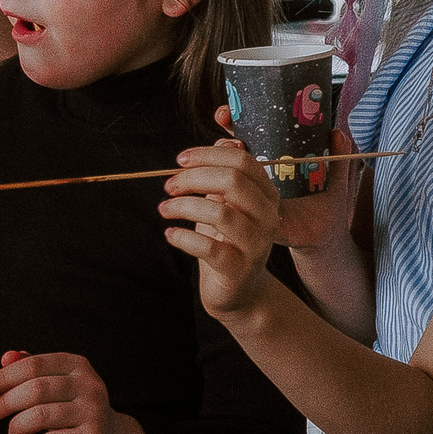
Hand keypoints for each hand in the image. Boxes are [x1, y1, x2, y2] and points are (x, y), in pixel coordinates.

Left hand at [0, 351, 149, 433]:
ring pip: (41, 415)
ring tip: (13, 431)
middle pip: (36, 389)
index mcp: (77, 365)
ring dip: (18, 425)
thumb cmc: (74, 410)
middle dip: (7, 401)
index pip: (33, 365)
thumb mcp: (56, 384)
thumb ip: (30, 369)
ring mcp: (94, 412)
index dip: (3, 377)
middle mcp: (89, 385)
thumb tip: (6, 357)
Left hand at [157, 136, 282, 316]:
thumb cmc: (227, 239)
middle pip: (232, 181)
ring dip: (183, 206)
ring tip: (164, 209)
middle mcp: (268, 217)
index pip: (242, 161)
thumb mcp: (227, 203)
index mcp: (267, 194)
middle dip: (193, 178)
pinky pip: (208, 247)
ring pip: (219, 212)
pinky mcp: (238, 268)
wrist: (237, 290)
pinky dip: (183, 237)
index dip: (207, 155)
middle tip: (168, 186)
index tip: (179, 161)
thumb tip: (224, 143)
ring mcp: (256, 244)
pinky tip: (170, 234)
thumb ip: (226, 173)